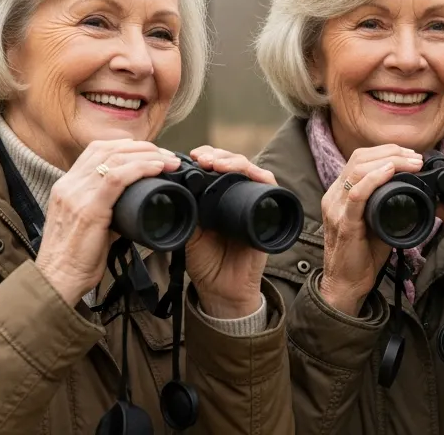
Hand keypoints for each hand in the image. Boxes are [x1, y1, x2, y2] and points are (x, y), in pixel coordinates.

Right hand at [37, 140, 178, 304]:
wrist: (57, 280)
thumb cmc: (75, 259)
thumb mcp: (88, 225)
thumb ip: (106, 210)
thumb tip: (131, 205)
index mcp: (66, 186)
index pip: (96, 150)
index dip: (125, 145)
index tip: (149, 152)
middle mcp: (69, 185)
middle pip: (108, 148)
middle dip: (141, 147)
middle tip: (165, 155)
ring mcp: (76, 195)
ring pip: (115, 158)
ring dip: (147, 155)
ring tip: (167, 161)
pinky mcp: (89, 209)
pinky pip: (117, 178)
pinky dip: (140, 168)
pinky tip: (156, 169)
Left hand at [181, 146, 277, 317]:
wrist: (222, 289)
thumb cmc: (206, 261)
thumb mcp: (189, 232)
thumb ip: (186, 212)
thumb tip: (173, 188)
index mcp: (215, 197)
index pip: (214, 165)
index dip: (205, 155)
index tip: (190, 156)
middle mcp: (236, 195)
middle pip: (232, 162)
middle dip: (217, 155)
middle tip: (202, 158)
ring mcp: (254, 201)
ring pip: (250, 168)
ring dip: (235, 161)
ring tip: (217, 163)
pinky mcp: (269, 211)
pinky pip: (270, 186)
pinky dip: (260, 175)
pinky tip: (247, 172)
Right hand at [318, 145, 424, 315]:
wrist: (348, 284)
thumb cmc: (363, 254)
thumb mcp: (376, 221)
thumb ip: (387, 203)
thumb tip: (415, 189)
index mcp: (341, 193)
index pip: (360, 159)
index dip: (386, 151)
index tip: (411, 155)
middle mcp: (335, 196)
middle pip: (359, 158)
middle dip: (391, 152)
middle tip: (416, 158)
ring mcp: (336, 208)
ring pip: (357, 170)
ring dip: (389, 161)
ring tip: (411, 163)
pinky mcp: (344, 223)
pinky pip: (356, 195)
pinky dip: (374, 179)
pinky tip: (389, 171)